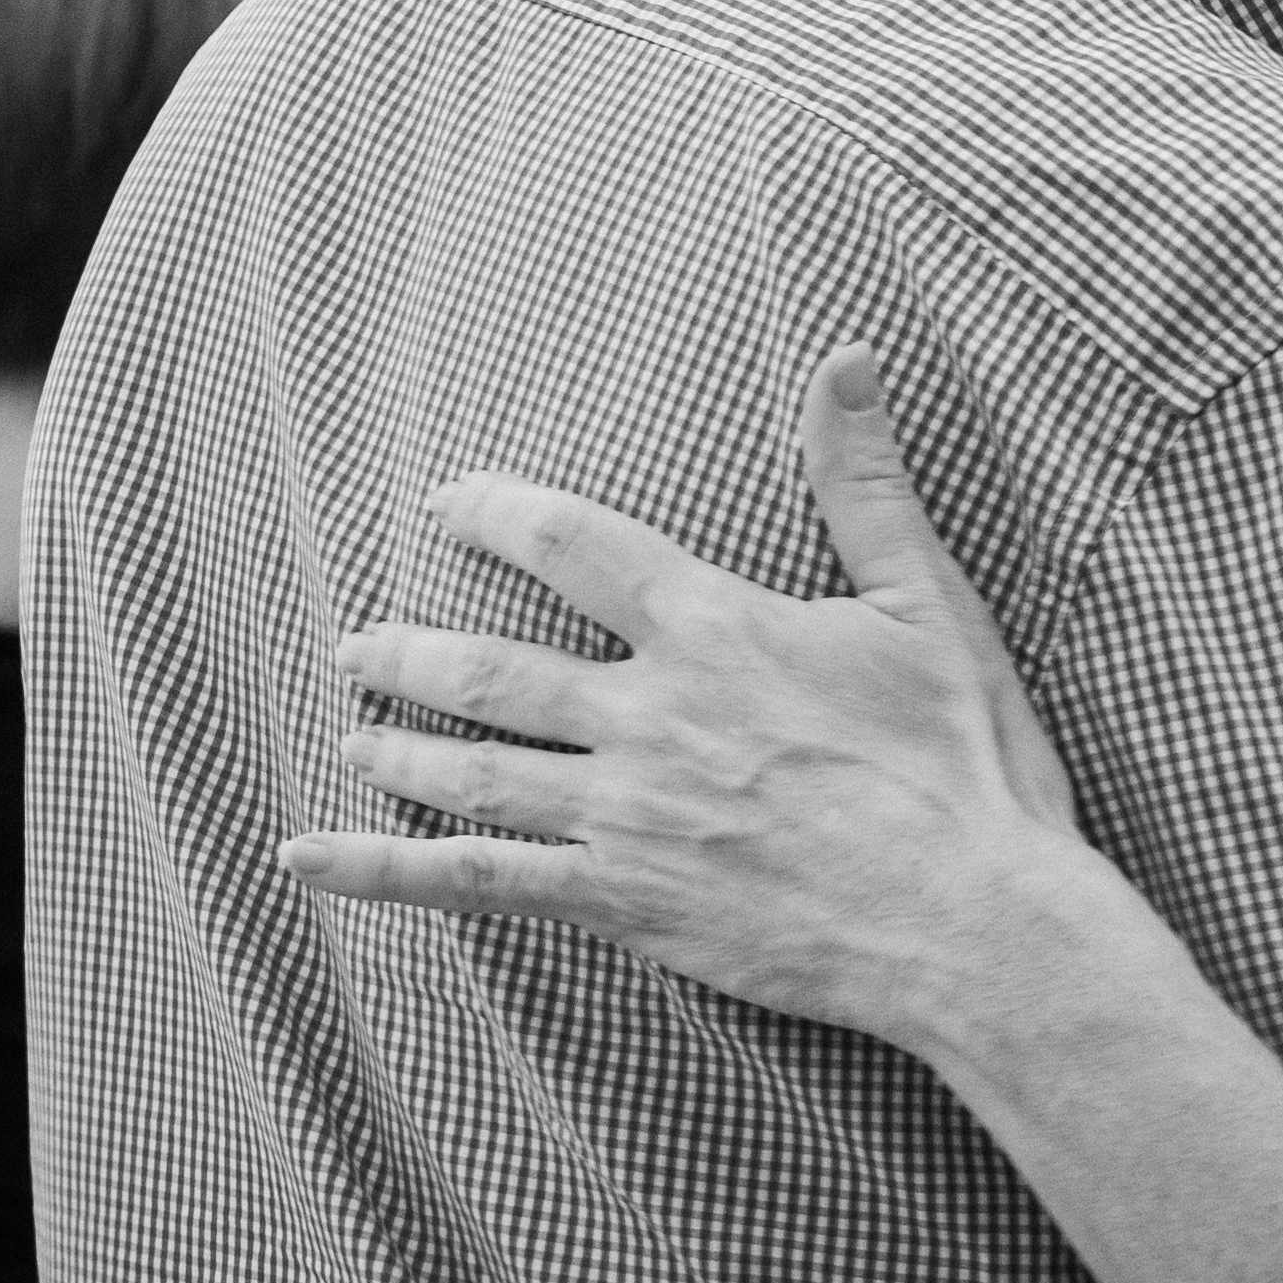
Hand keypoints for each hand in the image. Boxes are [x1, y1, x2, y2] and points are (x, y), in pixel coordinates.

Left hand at [285, 345, 1092, 1045]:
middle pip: (494, 669)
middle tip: (361, 641)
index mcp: (713, 629)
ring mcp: (624, 816)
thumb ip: (866, 483)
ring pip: (474, 772)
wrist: (975, 925)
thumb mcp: (927, 603)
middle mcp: (648, 717)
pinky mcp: (623, 904)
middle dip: (414, 649)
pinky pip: (477, 884)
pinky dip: (381, 874)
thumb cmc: (963, 764)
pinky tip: (307, 862)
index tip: (449, 502)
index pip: (574, 545)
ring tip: (351, 730)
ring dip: (399, 746)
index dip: (499, 513)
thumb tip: (849, 357)